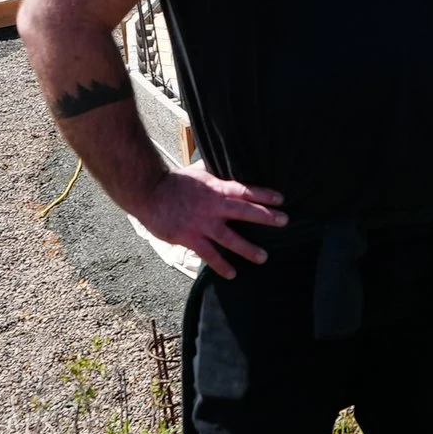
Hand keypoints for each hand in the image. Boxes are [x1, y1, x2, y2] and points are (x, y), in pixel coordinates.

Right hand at [133, 163, 286, 279]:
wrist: (148, 193)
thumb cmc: (173, 182)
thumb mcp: (197, 172)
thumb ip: (214, 172)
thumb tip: (226, 159)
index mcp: (216, 188)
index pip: (245, 190)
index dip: (264, 194)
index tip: (282, 199)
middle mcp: (213, 206)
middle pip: (244, 211)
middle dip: (266, 217)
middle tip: (284, 222)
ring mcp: (202, 223)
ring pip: (230, 238)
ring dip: (248, 249)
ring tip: (263, 257)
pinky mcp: (190, 237)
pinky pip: (209, 254)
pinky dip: (221, 265)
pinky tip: (232, 274)